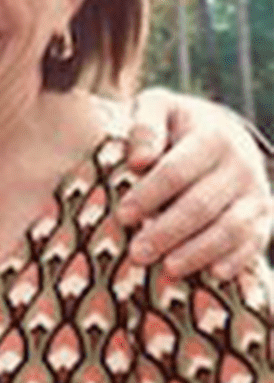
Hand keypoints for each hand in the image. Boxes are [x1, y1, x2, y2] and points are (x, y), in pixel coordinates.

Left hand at [116, 88, 271, 278]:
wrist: (221, 132)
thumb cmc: (174, 124)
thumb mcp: (156, 108)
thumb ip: (144, 127)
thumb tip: (139, 161)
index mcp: (212, 136)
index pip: (176, 171)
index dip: (148, 195)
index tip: (122, 215)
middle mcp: (241, 164)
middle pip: (201, 204)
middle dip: (167, 231)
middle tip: (137, 253)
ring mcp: (257, 192)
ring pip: (230, 227)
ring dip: (199, 251)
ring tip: (168, 269)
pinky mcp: (266, 215)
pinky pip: (255, 241)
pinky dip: (236, 259)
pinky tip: (213, 275)